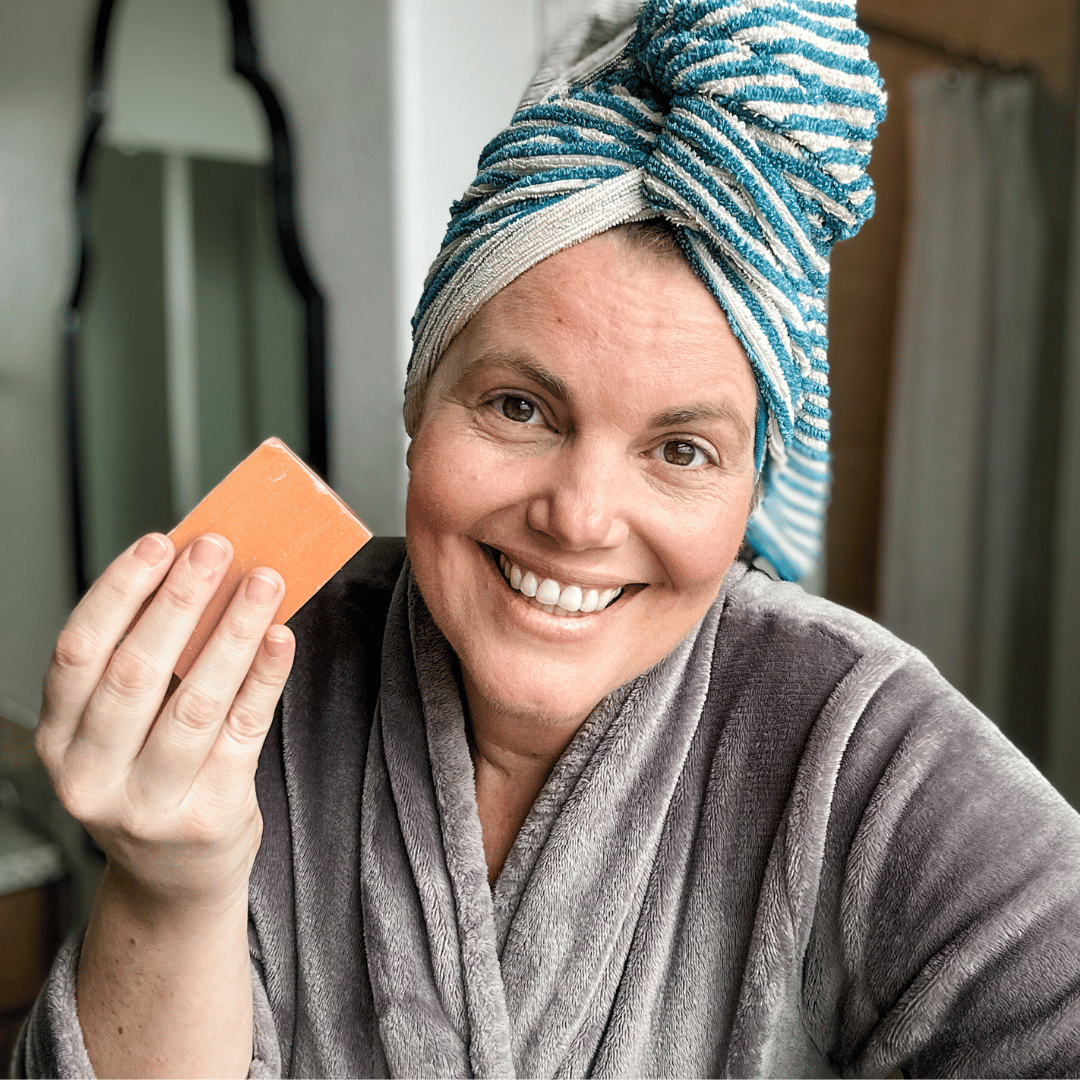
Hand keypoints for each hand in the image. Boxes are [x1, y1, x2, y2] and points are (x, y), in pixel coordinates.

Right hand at [36, 532, 294, 913]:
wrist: (174, 882)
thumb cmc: (153, 782)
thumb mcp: (124, 732)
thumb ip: (149, 666)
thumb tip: (199, 576)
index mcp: (60, 742)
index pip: (78, 652)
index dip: (119, 591)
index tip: (159, 543)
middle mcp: (91, 777)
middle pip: (136, 672)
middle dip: (181, 600)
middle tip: (218, 549)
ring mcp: (149, 805)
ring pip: (197, 700)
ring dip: (234, 630)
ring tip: (264, 582)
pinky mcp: (210, 816)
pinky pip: (245, 730)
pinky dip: (265, 676)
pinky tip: (281, 636)